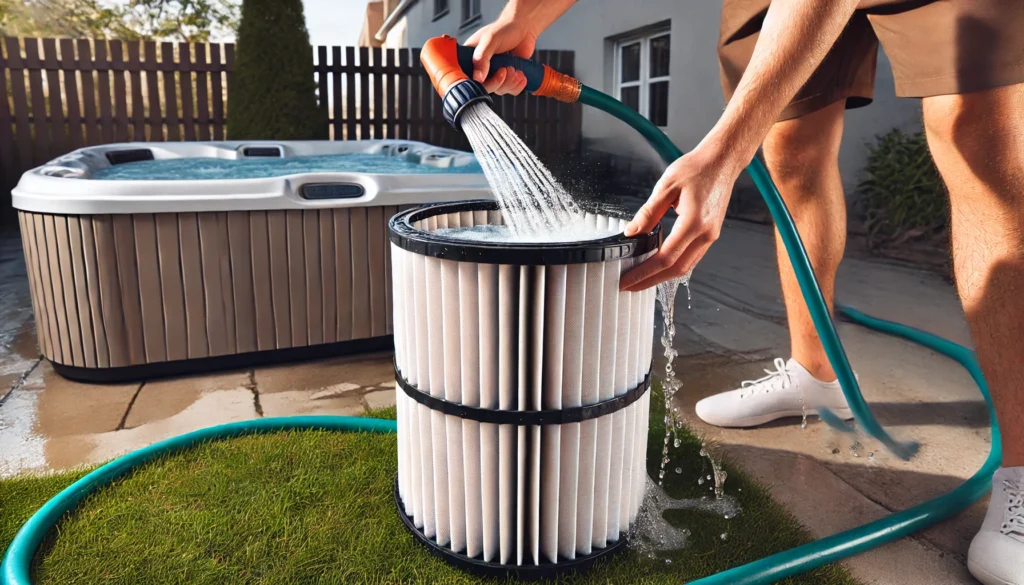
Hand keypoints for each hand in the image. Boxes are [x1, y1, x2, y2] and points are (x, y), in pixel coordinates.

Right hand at [464, 17, 536, 94]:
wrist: (523, 28)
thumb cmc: (504, 29)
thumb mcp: (490, 40)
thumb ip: (482, 58)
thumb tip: (478, 78)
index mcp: (471, 58)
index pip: (467, 78)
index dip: (476, 82)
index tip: (486, 76)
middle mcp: (481, 68)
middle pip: (484, 87)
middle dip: (497, 82)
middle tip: (505, 70)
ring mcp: (495, 74)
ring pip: (499, 90)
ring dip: (509, 82)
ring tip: (515, 69)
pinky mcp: (508, 78)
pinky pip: (511, 90)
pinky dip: (517, 86)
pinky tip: (521, 74)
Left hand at [619, 147, 742, 291]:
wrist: (722, 161)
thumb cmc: (697, 168)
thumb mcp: (666, 187)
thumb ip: (648, 212)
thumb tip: (631, 232)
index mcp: (694, 224)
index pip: (665, 258)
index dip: (644, 273)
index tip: (627, 279)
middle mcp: (705, 235)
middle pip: (676, 270)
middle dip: (651, 281)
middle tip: (629, 286)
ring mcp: (710, 236)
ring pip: (685, 267)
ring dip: (662, 276)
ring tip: (640, 278)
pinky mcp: (710, 234)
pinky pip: (691, 257)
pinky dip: (673, 265)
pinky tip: (658, 264)